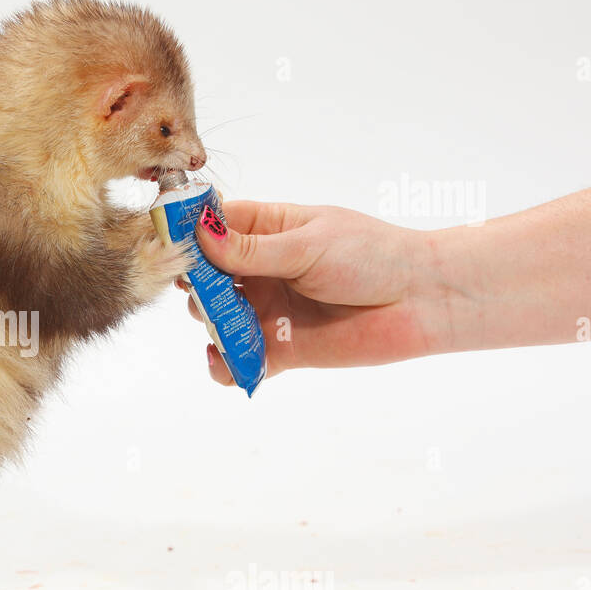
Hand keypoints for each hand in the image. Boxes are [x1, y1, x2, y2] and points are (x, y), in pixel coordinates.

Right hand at [184, 201, 443, 383]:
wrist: (422, 301)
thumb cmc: (372, 256)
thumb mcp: (307, 244)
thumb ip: (251, 249)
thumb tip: (200, 236)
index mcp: (268, 230)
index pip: (214, 226)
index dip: (188, 233)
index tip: (168, 244)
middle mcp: (262, 270)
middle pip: (206, 275)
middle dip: (195, 283)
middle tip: (199, 290)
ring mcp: (268, 310)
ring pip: (217, 318)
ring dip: (209, 322)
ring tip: (218, 324)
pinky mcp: (279, 349)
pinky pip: (239, 359)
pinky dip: (224, 363)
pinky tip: (224, 360)